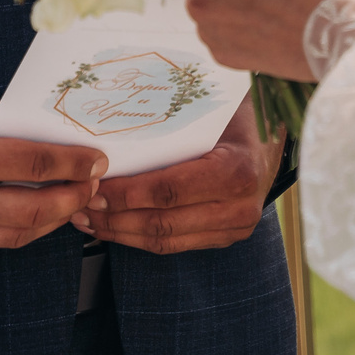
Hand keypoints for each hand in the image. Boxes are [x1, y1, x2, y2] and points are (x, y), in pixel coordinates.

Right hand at [0, 84, 105, 256]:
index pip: (34, 164)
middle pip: (33, 210)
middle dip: (72, 198)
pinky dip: (19, 227)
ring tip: (71, 200)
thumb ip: (8, 120)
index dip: (73, 163)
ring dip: (52, 219)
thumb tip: (53, 135)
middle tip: (92, 185)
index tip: (97, 160)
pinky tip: (35, 211)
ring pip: (17, 234)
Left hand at [71, 95, 282, 253]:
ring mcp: (235, 227)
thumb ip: (171, 123)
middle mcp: (240, 207)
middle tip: (81, 204)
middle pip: (164, 222)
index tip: (94, 185)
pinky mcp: (227, 237)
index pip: (170, 191)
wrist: (273, 137)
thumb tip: (111, 124)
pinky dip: (140, 237)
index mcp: (236, 170)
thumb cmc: (237, 114)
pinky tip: (115, 227)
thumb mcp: (210, 110)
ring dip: (121, 233)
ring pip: (166, 240)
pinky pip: (175, 244)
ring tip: (88, 220)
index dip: (127, 193)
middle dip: (115, 217)